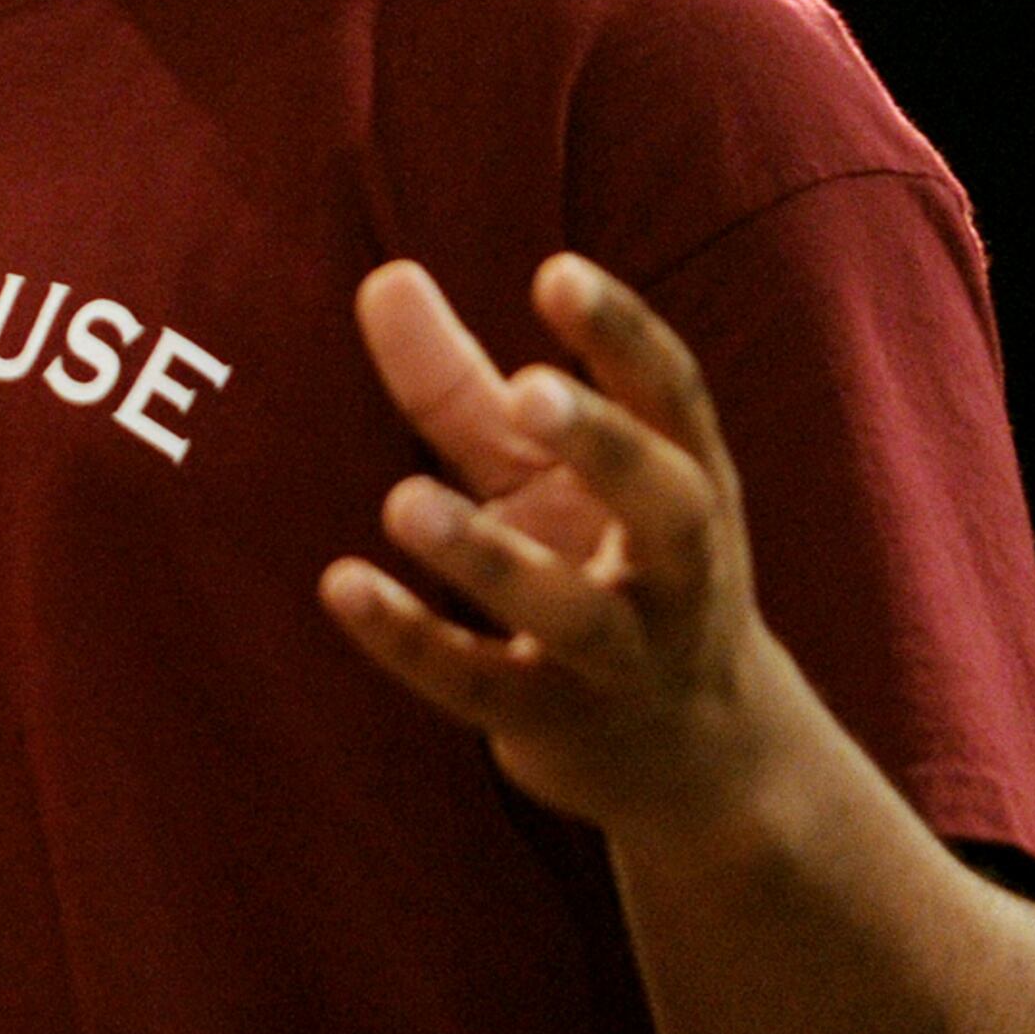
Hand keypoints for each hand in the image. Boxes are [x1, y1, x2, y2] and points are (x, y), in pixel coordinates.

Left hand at [320, 254, 788, 851]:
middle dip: (604, 445)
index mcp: (688, 482)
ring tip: (404, 502)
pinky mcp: (558, 724)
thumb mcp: (544, 475)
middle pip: (666, 504)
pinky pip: (485, 685)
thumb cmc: (603, 566)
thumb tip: (383, 275)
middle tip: (528, 387)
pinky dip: (412, 642)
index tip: (557, 272)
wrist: (691, 762)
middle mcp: (679, 572)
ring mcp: (626, 659)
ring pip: (573, 614)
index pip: (673, 398)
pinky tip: (343, 587)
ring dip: (491, 561)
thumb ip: (463, 385)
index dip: (622, 335)